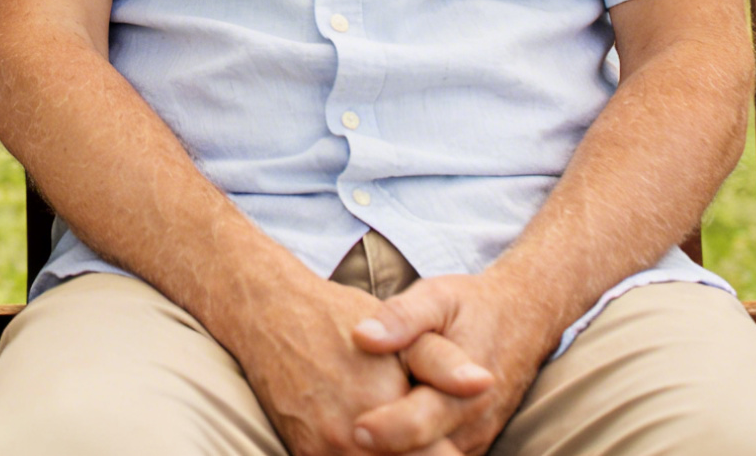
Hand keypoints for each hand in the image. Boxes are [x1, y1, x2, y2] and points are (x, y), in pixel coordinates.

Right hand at [222, 269, 482, 455]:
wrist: (269, 314)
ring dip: (396, 452)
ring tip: (402, 434)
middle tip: (428, 435)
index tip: (445, 436)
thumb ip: (446, 364)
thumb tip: (485, 384)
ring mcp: (323, 451)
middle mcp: (352, 442)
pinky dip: (362, 454)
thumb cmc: (340, 319)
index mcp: (387, 414)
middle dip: (424, 449)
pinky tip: (374, 437)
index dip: (445, 448)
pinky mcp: (303, 454)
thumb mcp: (403, 331)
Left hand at [348, 272, 550, 455]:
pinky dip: (409, 452)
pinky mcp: (469, 444)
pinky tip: (378, 440)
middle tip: (345, 436)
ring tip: (353, 439)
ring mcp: (473, 439)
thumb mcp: (437, 296)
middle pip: (426, 455)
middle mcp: (473, 423)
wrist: (524, 320)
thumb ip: (401, 316)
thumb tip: (363, 336)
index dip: (386, 430)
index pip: (422, 423)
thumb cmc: (473, 306)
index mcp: (467, 388)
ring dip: (396, 454)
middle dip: (386, 451)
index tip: (356, 428)